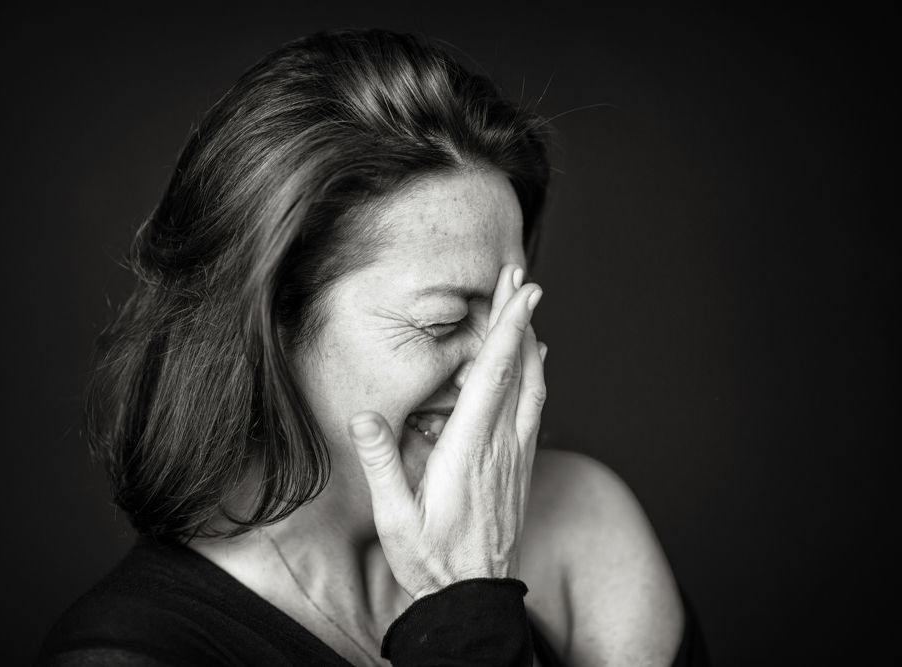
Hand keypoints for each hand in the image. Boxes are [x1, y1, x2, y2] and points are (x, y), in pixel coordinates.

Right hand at [348, 264, 546, 599]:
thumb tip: (365, 416)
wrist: (472, 598)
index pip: (494, 377)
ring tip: (527, 310)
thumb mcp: (395, 517)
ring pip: (533, 389)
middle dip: (521, 321)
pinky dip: (535, 377)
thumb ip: (382, 463)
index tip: (519, 291)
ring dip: (531, 345)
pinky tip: (535, 367)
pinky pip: (534, 410)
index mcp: (468, 450)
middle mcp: (500, 446)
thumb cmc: (430, 559)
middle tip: (522, 278)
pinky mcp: (520, 468)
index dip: (508, 329)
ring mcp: (515, 457)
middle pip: (519, 371)